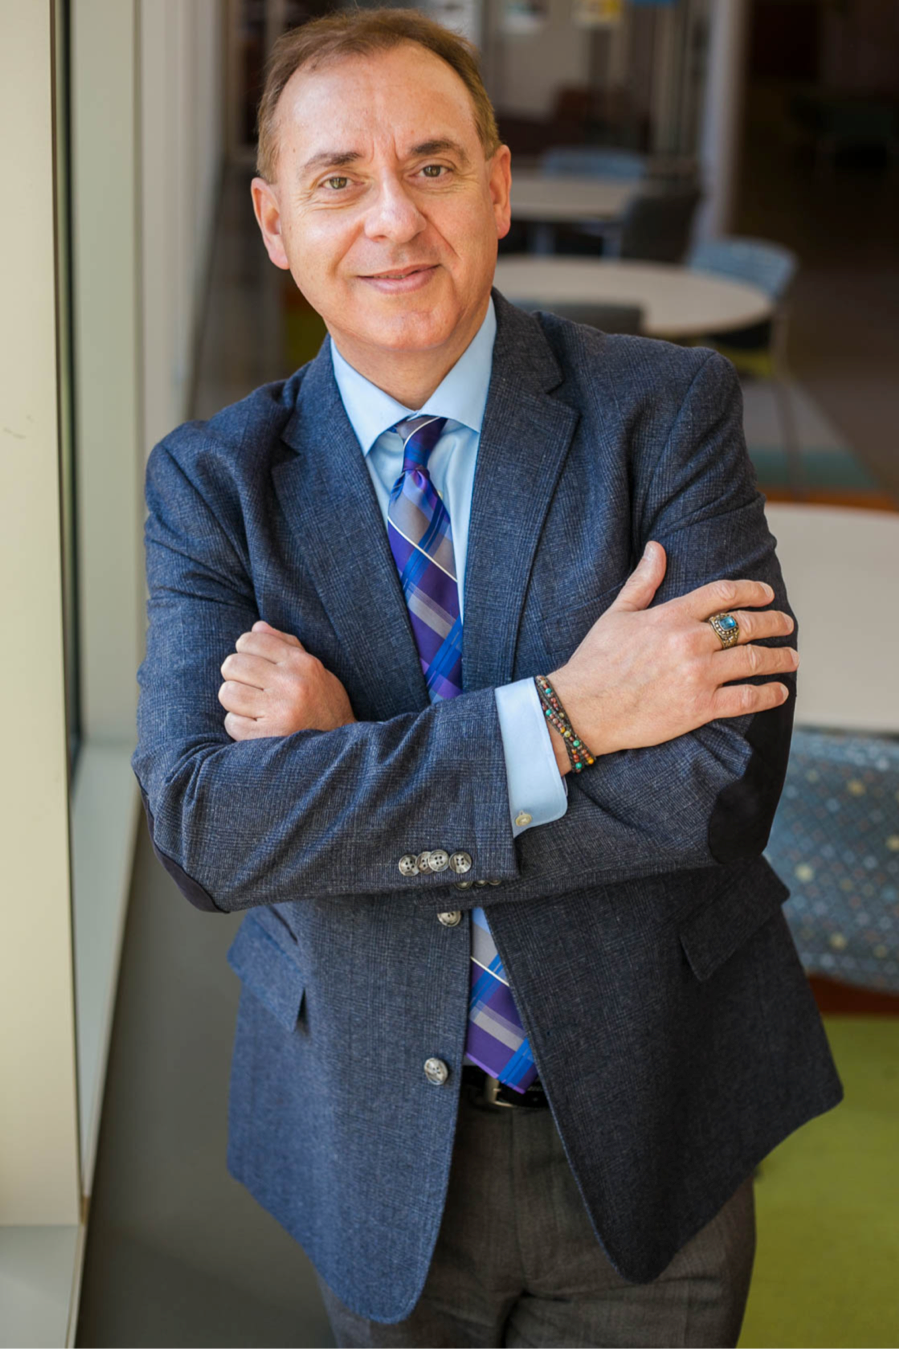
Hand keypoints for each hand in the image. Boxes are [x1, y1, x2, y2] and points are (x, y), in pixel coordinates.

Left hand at [218, 621, 356, 740]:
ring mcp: (281, 711)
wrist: (343, 747)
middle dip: (235, 675)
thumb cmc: (325, 704)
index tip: (252, 664)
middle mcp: (292, 684)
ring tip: (251, 707)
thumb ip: (286, 645)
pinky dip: (238, 725)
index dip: (244, 651)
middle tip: (249, 687)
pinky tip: (255, 726)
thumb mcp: (314, 669)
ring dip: (235, 702)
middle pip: (233, 665)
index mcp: (302, 663)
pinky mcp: (270, 736)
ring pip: (228, 693)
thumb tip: (256, 627)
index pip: (250, 641)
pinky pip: (232, 723)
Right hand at [547, 541, 796, 767]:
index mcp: (671, 615)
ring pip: (753, 660)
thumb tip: (658, 548)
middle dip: (774, 623)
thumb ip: (643, 581)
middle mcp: (690, 641)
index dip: (753, 591)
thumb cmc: (596, 660)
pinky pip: (746, 697)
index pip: (724, 594)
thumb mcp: (617, 614)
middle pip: (747, 625)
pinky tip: (779, 692)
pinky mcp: (700, 708)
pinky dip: (768, 693)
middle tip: (787, 625)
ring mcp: (698, 675)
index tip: (767, 595)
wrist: (583, 708)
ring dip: (779, 658)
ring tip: (790, 658)